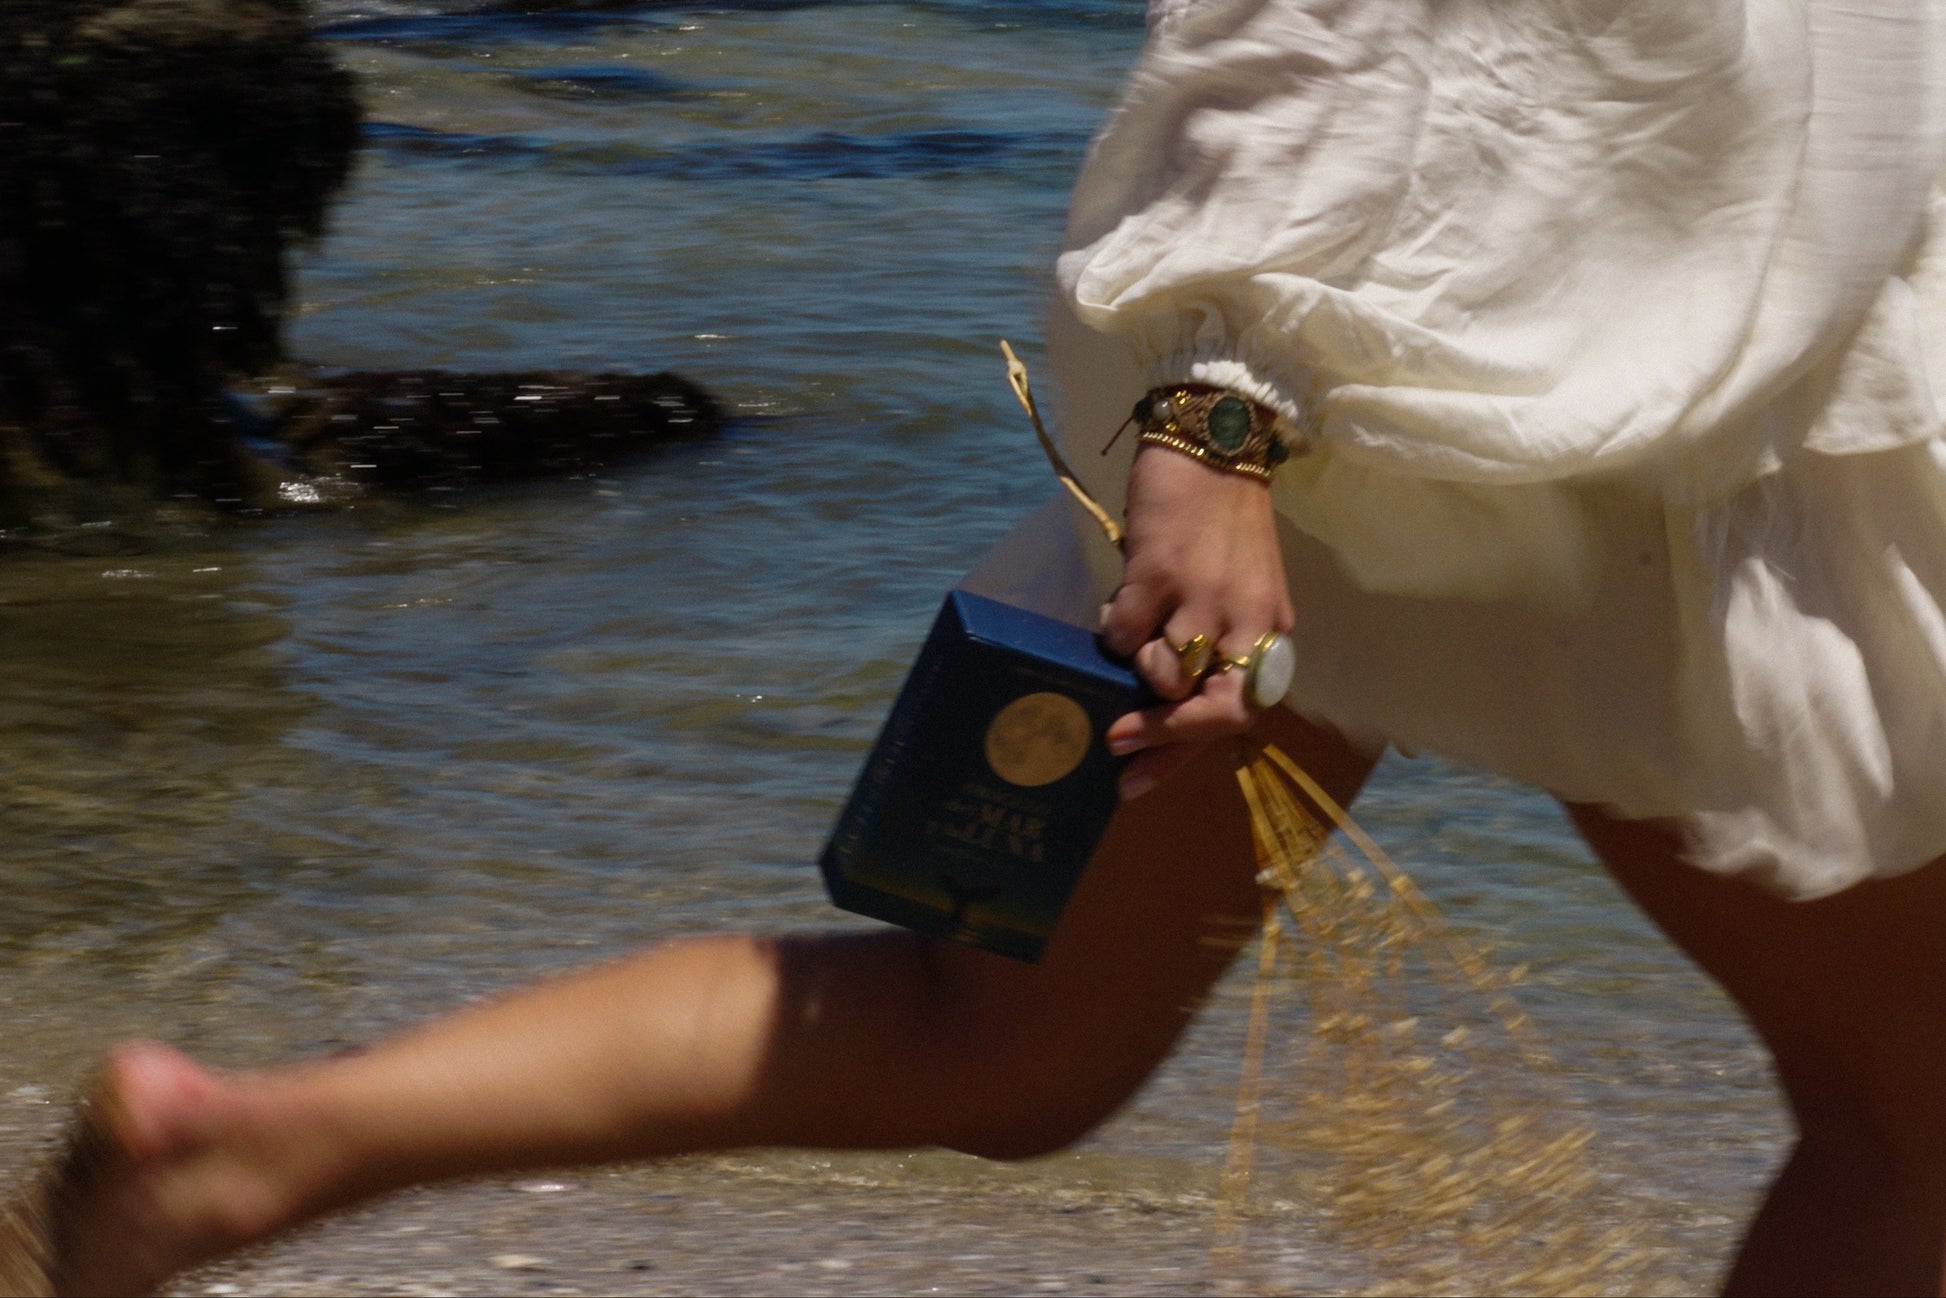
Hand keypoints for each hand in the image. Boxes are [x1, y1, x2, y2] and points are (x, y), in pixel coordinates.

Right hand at [1099, 445, 1292, 798]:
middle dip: (1160, 736)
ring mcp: (1202, 597)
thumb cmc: (1223, 518)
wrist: (1215, 438)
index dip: (1188, 749)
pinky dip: (1114, 627)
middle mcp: (1245, 619)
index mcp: (1270, 627)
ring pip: (1160, 675)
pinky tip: (1121, 600)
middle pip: (1210, 711)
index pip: (1240, 712)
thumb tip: (1163, 696)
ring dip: (1136, 666)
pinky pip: (1122, 633)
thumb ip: (1216, 639)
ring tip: (1134, 628)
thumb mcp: (1240, 586)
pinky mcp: (1157, 572)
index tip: (1141, 771)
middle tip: (1117, 745)